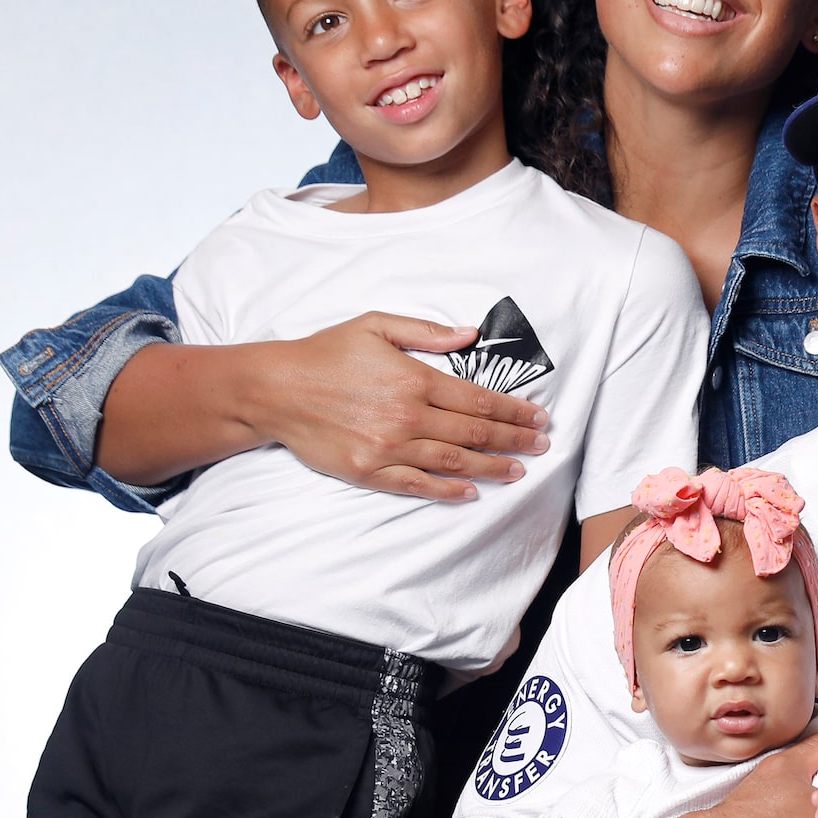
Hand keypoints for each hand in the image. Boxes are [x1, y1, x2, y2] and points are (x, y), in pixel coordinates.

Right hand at [246, 313, 550, 501]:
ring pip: (452, 461)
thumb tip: (468, 335)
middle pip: (473, 432)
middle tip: (541, 445)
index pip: (477, 399)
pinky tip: (470, 492)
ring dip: (490, 467)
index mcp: (413, 378)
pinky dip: (447, 490)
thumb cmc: (326, 353)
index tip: (537, 416)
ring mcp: (388, 447)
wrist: (276, 389)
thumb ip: (426, 332)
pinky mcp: (368, 470)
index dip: (512, 410)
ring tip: (518, 470)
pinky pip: (417, 484)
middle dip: (513, 439)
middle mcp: (406, 416)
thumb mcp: (375, 325)